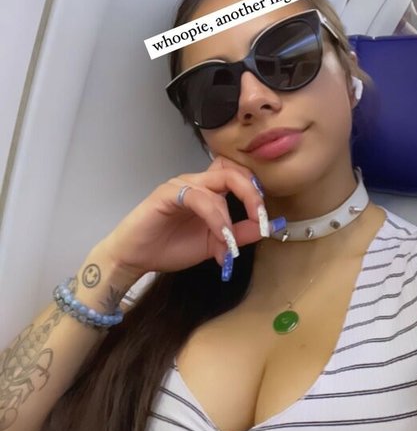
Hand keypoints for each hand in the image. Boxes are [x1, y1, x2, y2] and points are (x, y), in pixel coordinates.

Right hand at [99, 155, 278, 278]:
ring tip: (230, 243)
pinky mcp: (168, 193)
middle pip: (234, 172)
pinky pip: (200, 197)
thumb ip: (238, 236)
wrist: (135, 258)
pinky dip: (215, 217)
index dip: (256, 193)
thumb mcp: (214, 245)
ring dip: (231, 216)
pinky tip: (219, 235)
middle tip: (260, 221)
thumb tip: (267, 228)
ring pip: (220, 184)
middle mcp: (197, 182)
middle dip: (252, 195)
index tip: (265, 222)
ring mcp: (182, 184)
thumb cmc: (169, 248)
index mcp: (209, 191)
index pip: (238, 176)